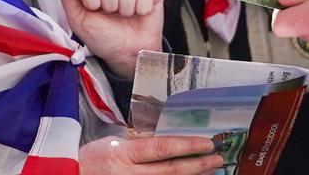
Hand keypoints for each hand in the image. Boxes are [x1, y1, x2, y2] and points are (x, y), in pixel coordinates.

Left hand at [59, 0, 163, 78]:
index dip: (90, 0)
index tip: (94, 11)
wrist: (126, 53)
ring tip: (125, 15)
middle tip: (111, 14)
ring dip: (125, 9)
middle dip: (108, 4)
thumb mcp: (77, 19)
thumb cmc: (102, 36)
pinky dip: (141, 9)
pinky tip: (138, 13)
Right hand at [80, 135, 223, 173]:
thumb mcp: (113, 142)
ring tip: (211, 170)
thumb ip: (138, 141)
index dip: (188, 145)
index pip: (163, 148)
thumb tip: (167, 137)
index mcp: (124, 153)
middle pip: (172, 170)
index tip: (208, 142)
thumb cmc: (90, 159)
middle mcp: (129, 174)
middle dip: (199, 164)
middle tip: (219, 158)